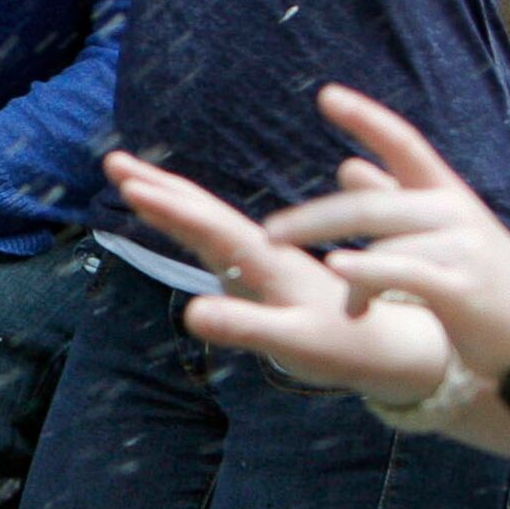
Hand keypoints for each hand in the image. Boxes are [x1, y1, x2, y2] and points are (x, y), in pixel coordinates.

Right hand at [111, 148, 450, 403]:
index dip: (167, 205)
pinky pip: (222, 239)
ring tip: (134, 180)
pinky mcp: (267, 275)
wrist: (397, 344)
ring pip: (211, 221)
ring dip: (172, 199)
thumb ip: (245, 326)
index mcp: (267, 262)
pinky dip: (194, 221)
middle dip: (158, 187)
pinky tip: (184, 220)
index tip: (129, 181)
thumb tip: (191, 312)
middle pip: (204, 211)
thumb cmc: (345, 348)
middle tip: (112, 160)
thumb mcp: (293, 343)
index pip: (209, 225)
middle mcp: (263, 253)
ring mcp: (264, 263)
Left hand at [255, 87, 509, 378]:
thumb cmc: (487, 288)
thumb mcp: (445, 235)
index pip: (405, 143)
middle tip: (270, 234)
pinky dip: (367, 274)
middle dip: (314, 219)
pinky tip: (341, 277)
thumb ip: (397, 200)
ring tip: (345, 307)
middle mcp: (455, 212)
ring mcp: (461, 248)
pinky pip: (403, 272)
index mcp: (449, 194)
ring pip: (382, 243)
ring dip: (350, 277)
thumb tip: (347, 166)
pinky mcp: (460, 288)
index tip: (327, 95)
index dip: (366, 118)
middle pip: (370, 205)